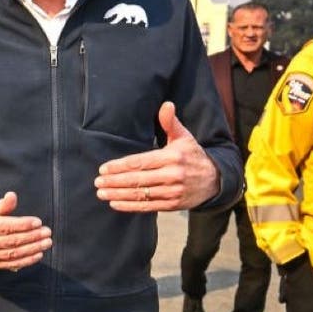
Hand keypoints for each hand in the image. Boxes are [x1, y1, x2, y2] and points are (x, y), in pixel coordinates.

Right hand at [0, 191, 51, 269]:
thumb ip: (1, 204)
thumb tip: (12, 196)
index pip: (1, 227)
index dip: (21, 225)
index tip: (38, 222)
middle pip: (8, 242)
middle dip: (31, 237)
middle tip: (46, 232)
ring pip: (10, 255)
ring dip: (32, 249)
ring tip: (46, 243)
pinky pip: (9, 264)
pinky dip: (25, 261)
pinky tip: (37, 254)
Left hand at [94, 102, 219, 211]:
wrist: (215, 180)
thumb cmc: (193, 155)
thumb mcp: (184, 137)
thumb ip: (170, 122)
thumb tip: (166, 104)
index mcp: (172, 157)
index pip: (140, 162)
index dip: (120, 166)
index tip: (103, 168)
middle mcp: (172, 175)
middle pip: (138, 179)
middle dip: (115, 181)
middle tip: (97, 181)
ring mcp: (173, 192)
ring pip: (141, 195)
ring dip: (118, 194)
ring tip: (101, 193)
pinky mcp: (172, 205)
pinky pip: (148, 206)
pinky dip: (130, 206)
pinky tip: (115, 203)